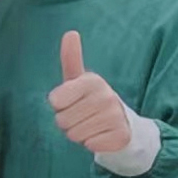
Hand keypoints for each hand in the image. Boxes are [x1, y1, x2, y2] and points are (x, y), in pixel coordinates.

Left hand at [47, 30, 137, 160]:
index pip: (56, 100)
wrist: (120, 122)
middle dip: (67, 123)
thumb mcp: (78, 80)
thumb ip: (71, 59)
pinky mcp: (121, 135)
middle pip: (62, 121)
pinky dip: (91, 144)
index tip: (70, 102)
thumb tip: (70, 33)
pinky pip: (91, 145)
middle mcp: (106, 96)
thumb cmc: (90, 100)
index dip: (59, 105)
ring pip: (75, 135)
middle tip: (81, 117)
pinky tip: (100, 135)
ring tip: (90, 125)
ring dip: (79, 134)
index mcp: (92, 81)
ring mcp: (115, 115)